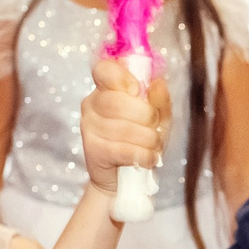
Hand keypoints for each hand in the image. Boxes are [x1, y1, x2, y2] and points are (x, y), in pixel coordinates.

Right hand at [81, 57, 168, 194]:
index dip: (123, 77)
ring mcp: (89, 127)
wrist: (125, 179)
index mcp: (106, 88)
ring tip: (153, 146)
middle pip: (118, 101)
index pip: (104, 69)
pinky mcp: (92, 150)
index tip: (138, 90)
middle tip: (154, 127)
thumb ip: (159, 100)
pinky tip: (146, 158)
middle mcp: (92, 104)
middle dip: (147, 116)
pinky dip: (143, 156)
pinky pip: (123, 149)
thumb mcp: (158, 118)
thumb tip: (158, 83)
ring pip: (124, 128)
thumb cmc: (141, 141)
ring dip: (149, 140)